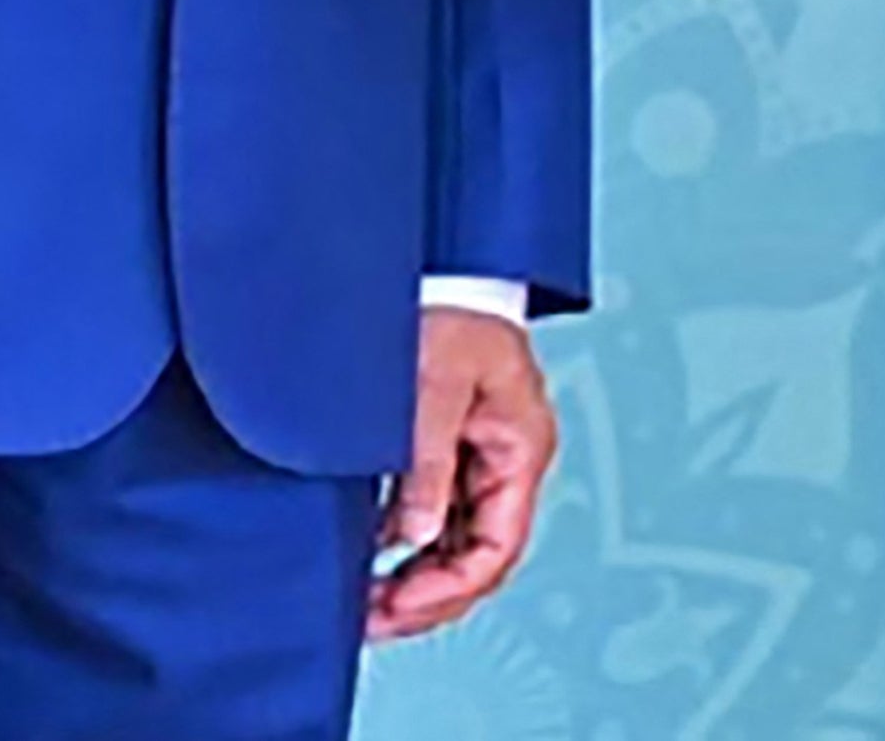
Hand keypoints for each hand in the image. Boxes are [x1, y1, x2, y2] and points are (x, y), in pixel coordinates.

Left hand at [370, 308, 551, 639]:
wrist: (434, 266)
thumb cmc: (448, 307)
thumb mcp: (433, 387)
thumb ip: (426, 463)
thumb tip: (415, 535)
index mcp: (520, 446)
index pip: (496, 546)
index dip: (448, 588)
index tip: (397, 606)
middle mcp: (503, 460)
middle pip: (477, 555)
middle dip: (427, 595)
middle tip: (371, 618)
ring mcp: (477, 456)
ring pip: (454, 541)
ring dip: (414, 574)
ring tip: (364, 598)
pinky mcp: (447, 446)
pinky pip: (434, 514)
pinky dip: (403, 542)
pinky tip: (368, 553)